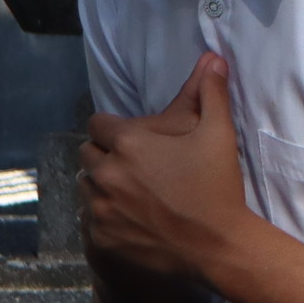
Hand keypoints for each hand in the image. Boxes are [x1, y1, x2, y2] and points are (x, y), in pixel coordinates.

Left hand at [79, 52, 252, 283]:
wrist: (217, 244)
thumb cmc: (218, 186)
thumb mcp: (219, 134)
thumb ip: (210, 93)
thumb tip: (213, 58)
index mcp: (129, 144)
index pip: (97, 124)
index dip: (114, 128)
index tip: (135, 140)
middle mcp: (106, 172)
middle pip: (86, 153)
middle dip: (105, 154)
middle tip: (135, 165)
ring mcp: (100, 207)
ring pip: (85, 184)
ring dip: (102, 183)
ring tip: (131, 191)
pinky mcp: (101, 235)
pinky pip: (90, 217)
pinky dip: (105, 214)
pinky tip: (132, 216)